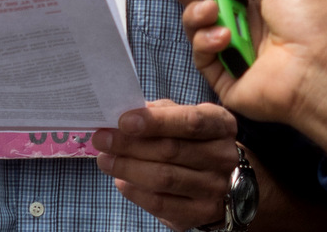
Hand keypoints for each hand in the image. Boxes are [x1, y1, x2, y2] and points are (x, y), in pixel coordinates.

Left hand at [93, 100, 237, 230]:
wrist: (220, 179)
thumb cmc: (192, 141)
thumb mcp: (182, 117)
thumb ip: (159, 113)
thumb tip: (126, 113)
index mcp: (221, 125)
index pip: (190, 121)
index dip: (155, 122)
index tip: (123, 121)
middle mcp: (224, 157)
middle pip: (171, 151)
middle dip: (130, 145)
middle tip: (101, 139)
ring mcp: (216, 188)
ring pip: (164, 178)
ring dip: (127, 168)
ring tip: (105, 160)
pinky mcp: (201, 213)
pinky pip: (162, 204)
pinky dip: (136, 192)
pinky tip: (121, 181)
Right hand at [184, 0, 326, 158]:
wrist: (323, 73)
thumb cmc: (315, 27)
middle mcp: (244, 22)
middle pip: (201, 0)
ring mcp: (233, 49)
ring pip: (196, 26)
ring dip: (197, 13)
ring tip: (211, 10)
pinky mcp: (225, 75)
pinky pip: (201, 55)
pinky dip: (206, 42)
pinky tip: (223, 37)